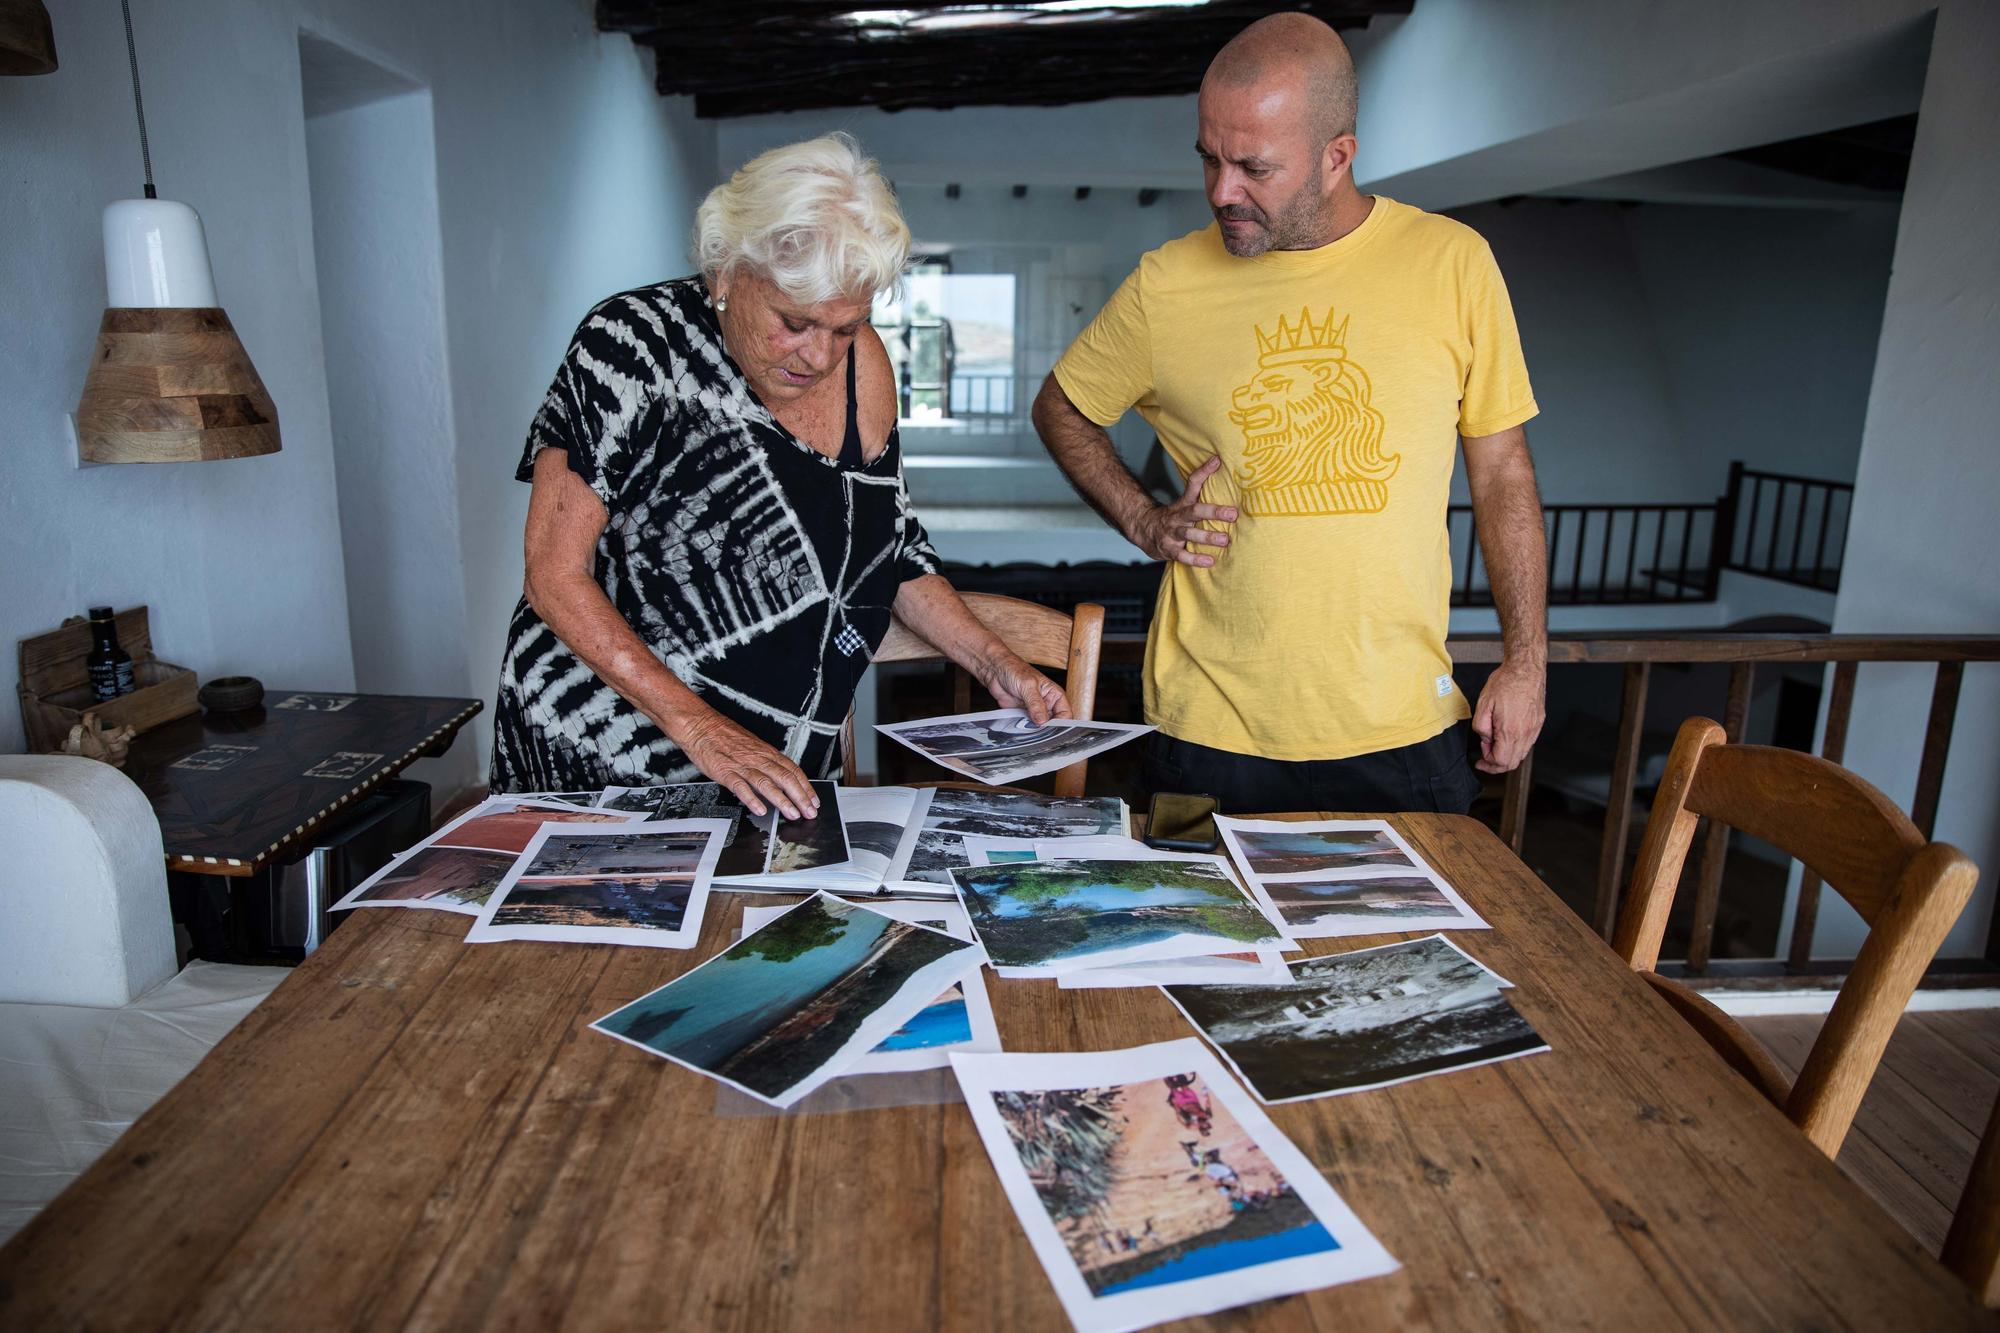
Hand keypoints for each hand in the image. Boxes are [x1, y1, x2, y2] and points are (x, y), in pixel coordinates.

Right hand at [673, 710, 818, 819]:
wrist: (701, 725)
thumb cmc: (725, 735)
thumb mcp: (752, 746)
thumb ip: (766, 762)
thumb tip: (780, 779)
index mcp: (766, 752)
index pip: (792, 770)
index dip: (805, 786)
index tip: (813, 801)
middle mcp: (758, 758)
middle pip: (785, 778)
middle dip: (800, 797)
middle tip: (809, 812)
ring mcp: (742, 765)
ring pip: (767, 783)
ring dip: (782, 800)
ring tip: (792, 814)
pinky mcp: (725, 771)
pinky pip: (740, 786)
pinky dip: (751, 798)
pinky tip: (760, 809)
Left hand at [978, 651, 1072, 725]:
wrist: (995, 671)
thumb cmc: (1014, 670)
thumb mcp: (1028, 686)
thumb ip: (1036, 704)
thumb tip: (1042, 721)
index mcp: (1054, 694)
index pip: (1065, 714)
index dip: (1061, 723)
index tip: (1051, 729)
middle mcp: (1046, 704)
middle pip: (1054, 723)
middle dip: (1048, 730)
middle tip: (1040, 733)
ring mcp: (1034, 711)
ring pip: (1040, 727)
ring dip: (1035, 731)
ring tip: (1030, 731)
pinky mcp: (1022, 715)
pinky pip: (1027, 727)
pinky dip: (1025, 730)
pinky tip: (1021, 730)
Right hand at [1131, 456, 1237, 567]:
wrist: (1144, 530)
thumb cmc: (1173, 517)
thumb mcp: (1185, 502)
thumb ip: (1201, 489)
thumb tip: (1218, 463)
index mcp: (1183, 504)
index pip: (1192, 484)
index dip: (1204, 471)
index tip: (1217, 461)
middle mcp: (1177, 517)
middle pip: (1194, 511)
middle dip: (1214, 512)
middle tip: (1232, 514)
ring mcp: (1172, 534)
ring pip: (1189, 534)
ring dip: (1207, 537)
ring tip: (1225, 540)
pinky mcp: (1169, 549)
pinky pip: (1182, 555)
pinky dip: (1196, 559)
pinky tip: (1210, 561)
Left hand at [1470, 659, 1544, 773]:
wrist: (1526, 669)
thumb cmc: (1506, 682)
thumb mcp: (1483, 703)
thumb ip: (1481, 726)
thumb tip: (1485, 739)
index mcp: (1510, 730)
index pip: (1501, 761)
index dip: (1488, 762)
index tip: (1481, 757)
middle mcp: (1525, 733)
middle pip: (1512, 763)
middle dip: (1496, 764)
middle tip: (1485, 755)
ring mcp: (1534, 729)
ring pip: (1521, 755)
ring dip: (1506, 756)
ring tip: (1494, 743)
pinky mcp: (1538, 724)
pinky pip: (1528, 744)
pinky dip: (1516, 747)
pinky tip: (1506, 737)